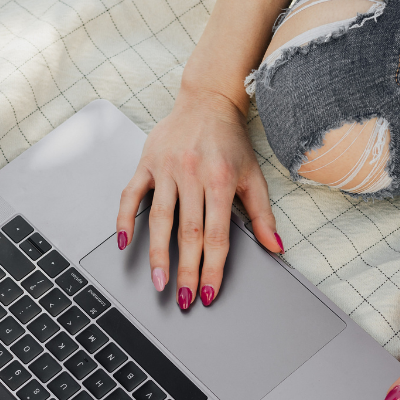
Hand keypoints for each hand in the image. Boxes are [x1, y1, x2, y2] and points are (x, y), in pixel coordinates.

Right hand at [115, 87, 281, 308]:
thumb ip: (262, 214)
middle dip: (186, 270)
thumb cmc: (229, 139)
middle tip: (183, 300)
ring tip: (158, 281)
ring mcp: (167, 169)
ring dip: (157, 254)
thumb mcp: (253, 175)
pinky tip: (124, 243)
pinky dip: (124, 219)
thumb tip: (275, 247)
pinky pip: (131, 195)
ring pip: (159, 219)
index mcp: (221, 180)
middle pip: (188, 233)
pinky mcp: (146, 163)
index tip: (208, 292)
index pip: (216, 235)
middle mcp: (193, 174)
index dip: (212, 267)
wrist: (208, 99)